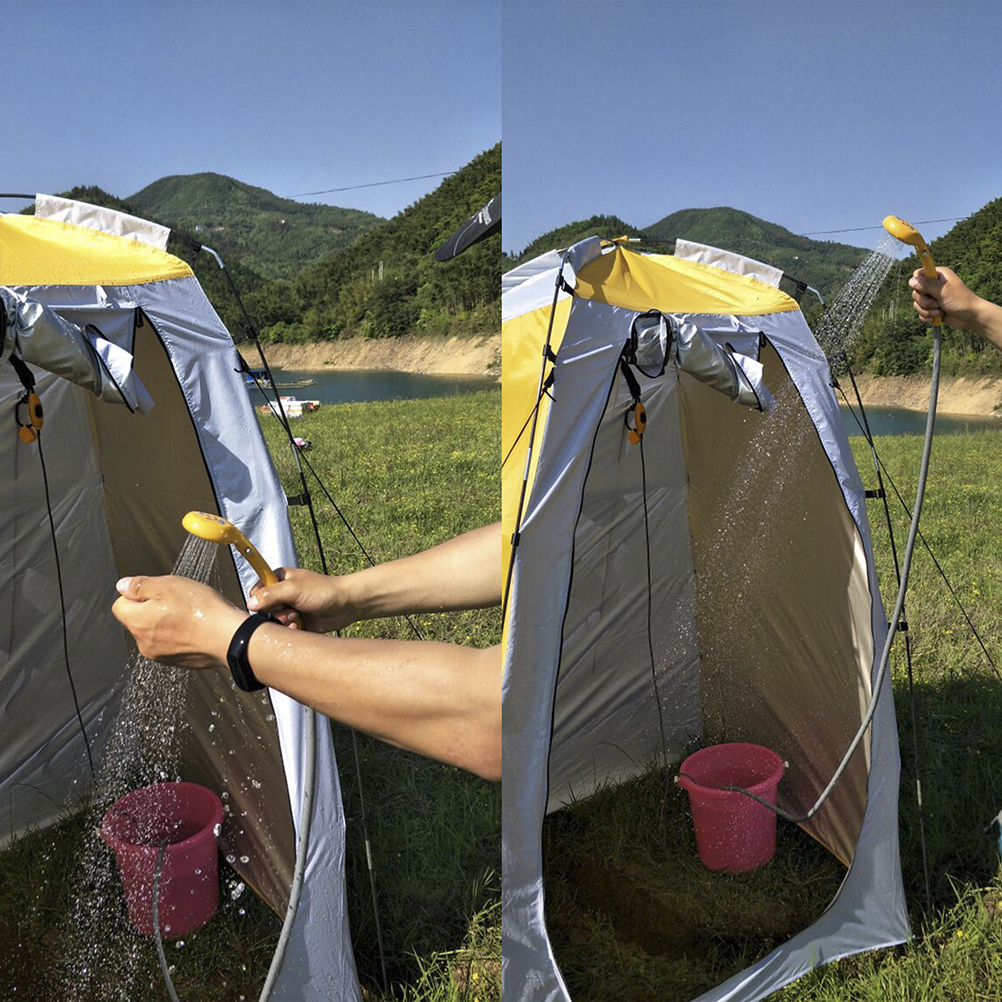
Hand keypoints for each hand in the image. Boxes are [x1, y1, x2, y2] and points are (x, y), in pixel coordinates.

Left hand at [112, 575, 245, 668]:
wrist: (229, 637)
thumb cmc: (203, 611)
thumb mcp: (169, 585)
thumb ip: (141, 585)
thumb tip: (122, 586)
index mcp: (138, 622)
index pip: (120, 604)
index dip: (137, 593)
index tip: (157, 591)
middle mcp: (144, 643)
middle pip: (138, 619)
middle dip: (152, 608)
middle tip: (177, 600)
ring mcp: (160, 655)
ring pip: (154, 632)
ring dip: (166, 622)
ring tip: (189, 614)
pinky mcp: (177, 662)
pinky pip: (170, 644)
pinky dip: (178, 635)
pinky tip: (195, 627)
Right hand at [247, 566, 357, 633]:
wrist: (345, 605)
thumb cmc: (323, 591)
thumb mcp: (294, 589)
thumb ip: (270, 594)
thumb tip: (250, 603)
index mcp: (278, 579)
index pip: (256, 592)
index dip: (260, 601)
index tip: (271, 604)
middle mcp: (282, 593)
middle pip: (263, 609)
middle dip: (275, 614)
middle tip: (289, 611)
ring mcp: (289, 608)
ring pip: (273, 622)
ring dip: (284, 623)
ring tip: (297, 618)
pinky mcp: (296, 621)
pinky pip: (285, 630)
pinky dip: (291, 630)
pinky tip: (301, 626)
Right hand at [909, 266, 980, 328]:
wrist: (970, 316)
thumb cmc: (960, 300)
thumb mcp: (943, 290)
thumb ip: (926, 284)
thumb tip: (911, 280)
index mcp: (938, 275)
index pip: (919, 274)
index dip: (917, 282)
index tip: (924, 289)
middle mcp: (934, 285)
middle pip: (915, 291)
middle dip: (924, 301)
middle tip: (936, 303)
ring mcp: (932, 297)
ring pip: (917, 303)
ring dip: (926, 310)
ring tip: (939, 311)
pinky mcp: (931, 308)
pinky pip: (920, 312)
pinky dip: (927, 316)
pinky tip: (937, 316)